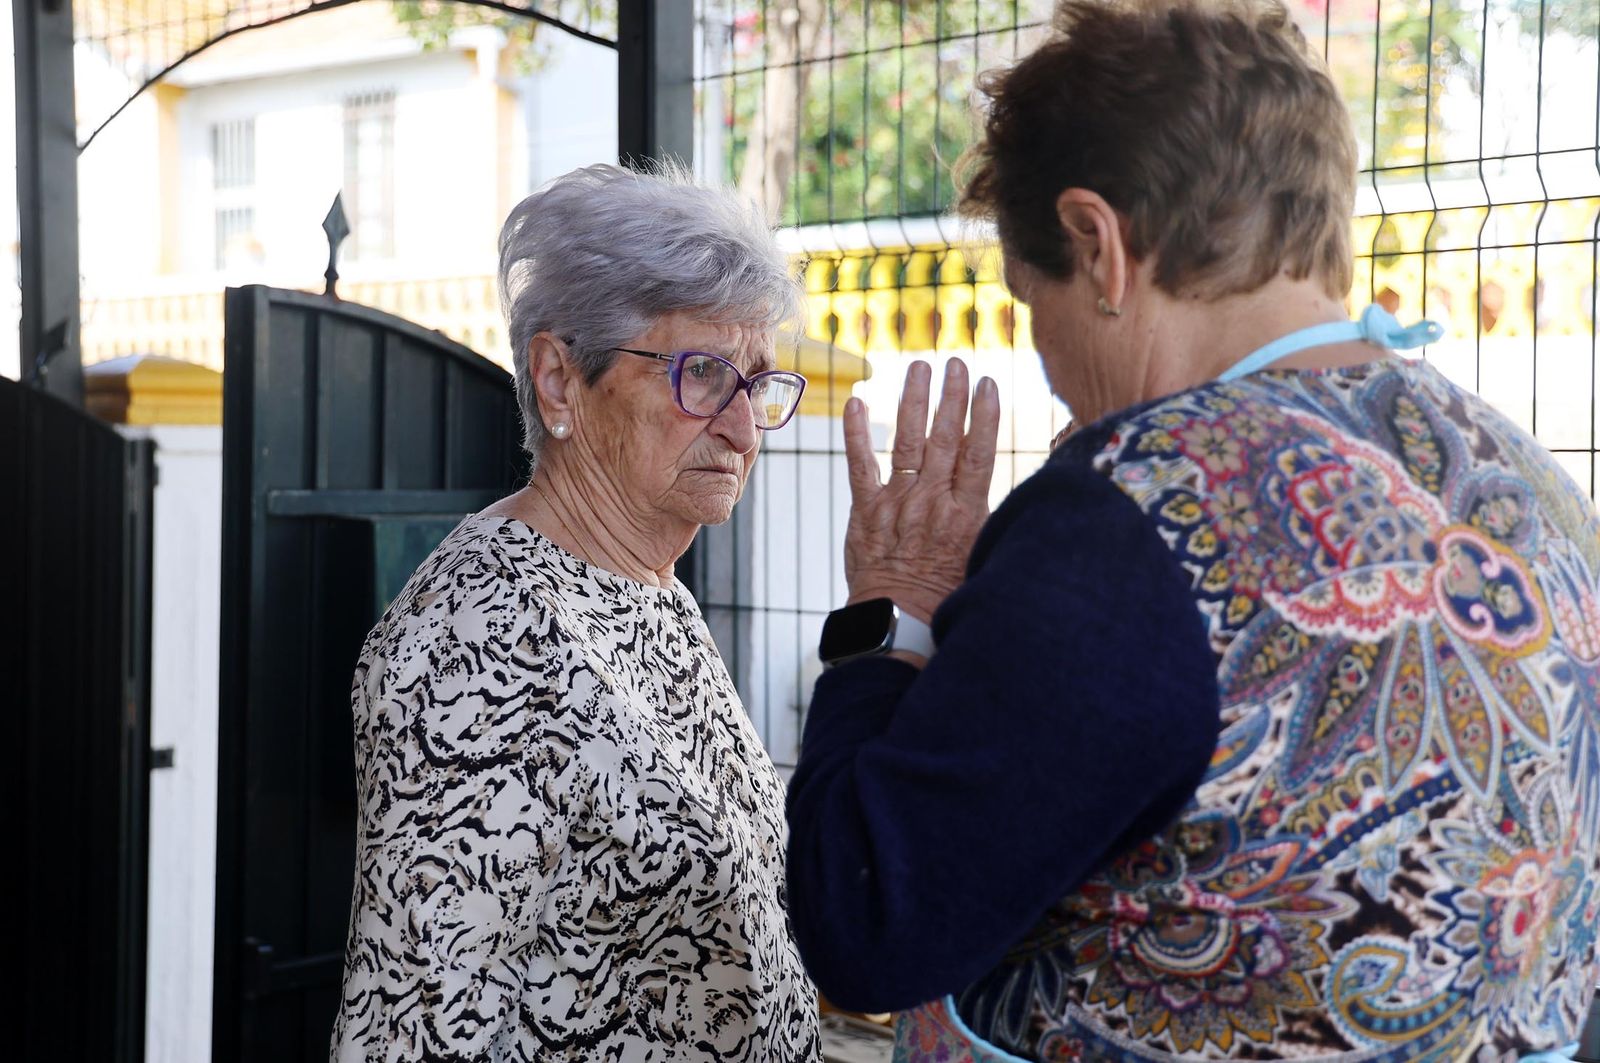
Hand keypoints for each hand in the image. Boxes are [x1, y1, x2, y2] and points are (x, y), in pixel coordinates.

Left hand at [842, 359, 1000, 622]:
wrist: (898, 626)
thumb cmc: (946, 600)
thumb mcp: (983, 560)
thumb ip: (990, 522)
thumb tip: (1018, 498)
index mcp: (966, 514)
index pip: (979, 453)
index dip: (984, 415)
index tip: (988, 384)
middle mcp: (932, 502)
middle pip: (946, 438)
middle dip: (952, 396)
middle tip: (956, 362)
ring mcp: (897, 504)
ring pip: (908, 442)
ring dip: (914, 401)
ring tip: (918, 367)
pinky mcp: (865, 512)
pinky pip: (859, 465)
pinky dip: (856, 433)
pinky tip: (856, 402)